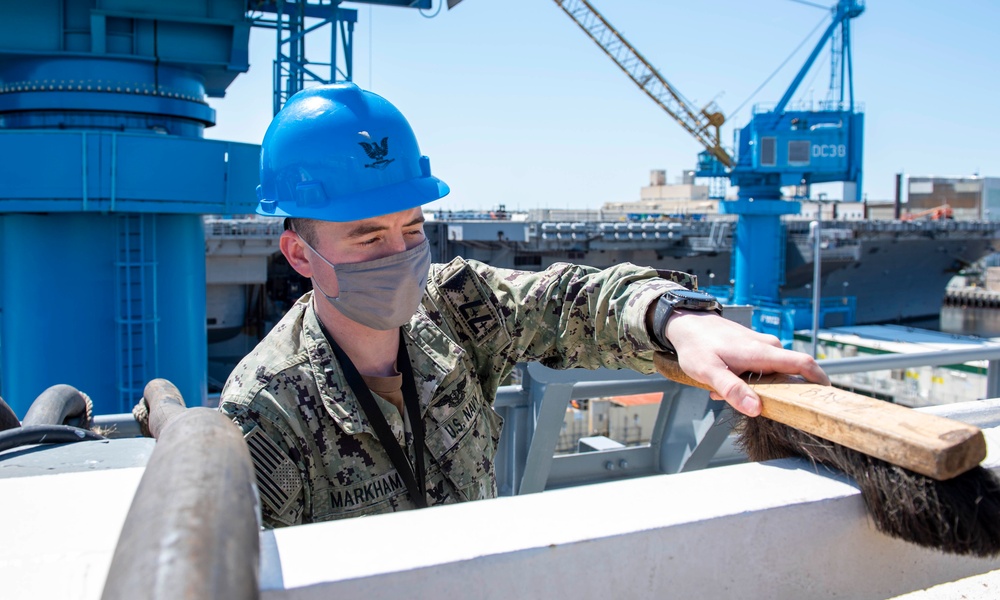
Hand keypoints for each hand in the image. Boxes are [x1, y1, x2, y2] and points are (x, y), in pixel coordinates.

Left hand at [663, 311, 829, 415]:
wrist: (686, 322)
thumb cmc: (696, 346)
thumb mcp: (709, 372)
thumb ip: (732, 390)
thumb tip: (756, 409)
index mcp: (762, 353)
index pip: (803, 364)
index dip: (820, 380)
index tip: (828, 398)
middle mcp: (768, 347)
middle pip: (791, 372)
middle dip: (784, 393)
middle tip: (767, 409)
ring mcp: (762, 345)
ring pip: (774, 372)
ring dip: (761, 388)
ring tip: (728, 394)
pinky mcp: (754, 347)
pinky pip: (763, 367)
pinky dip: (751, 380)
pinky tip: (726, 384)